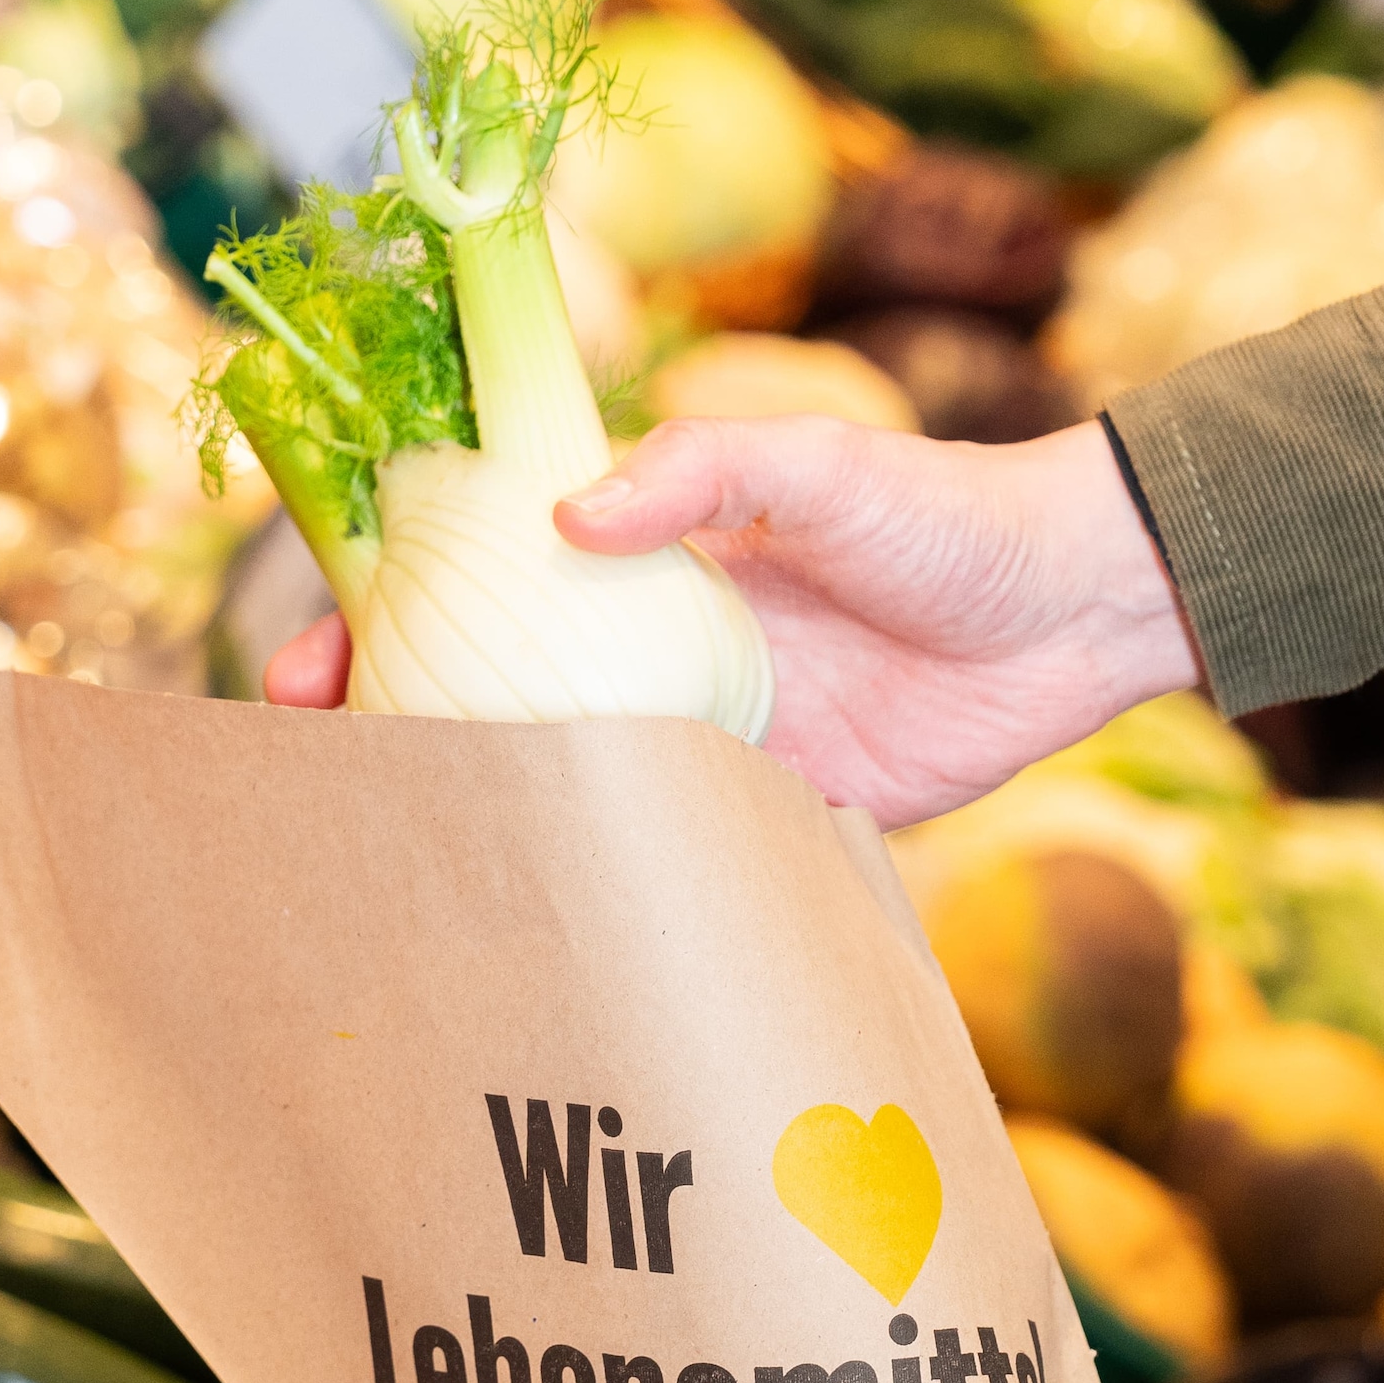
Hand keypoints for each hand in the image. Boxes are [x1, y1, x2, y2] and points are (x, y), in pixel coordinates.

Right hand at [262, 418, 1207, 821]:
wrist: (1080, 609)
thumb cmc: (947, 511)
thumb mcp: (822, 465)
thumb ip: (705, 470)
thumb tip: (572, 512)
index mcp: (645, 557)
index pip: (479, 580)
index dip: (380, 617)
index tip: (303, 665)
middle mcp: (656, 650)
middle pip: (494, 694)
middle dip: (396, 735)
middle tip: (319, 786)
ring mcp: (708, 735)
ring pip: (565, 783)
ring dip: (486, 818)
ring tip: (398, 860)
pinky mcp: (773, 812)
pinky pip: (670, 851)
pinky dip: (603, 879)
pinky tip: (538, 917)